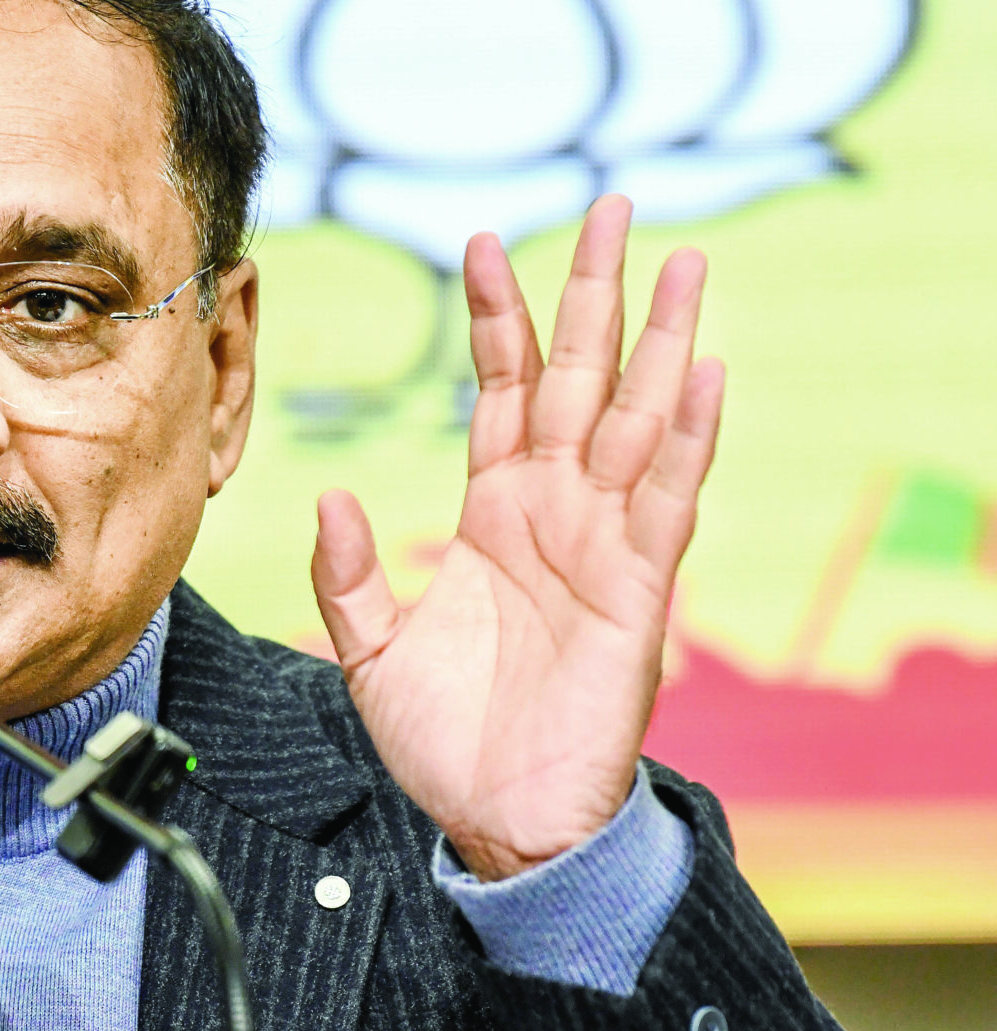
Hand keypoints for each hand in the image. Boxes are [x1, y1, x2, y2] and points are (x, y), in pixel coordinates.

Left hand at [311, 195, 724, 879]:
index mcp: (493, 513)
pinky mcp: (640, 592)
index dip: (495, 319)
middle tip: (610, 207)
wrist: (497, 823)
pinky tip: (700, 373)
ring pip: (635, 421)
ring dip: (660, 342)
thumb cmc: (443, 739)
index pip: (498, 391)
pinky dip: (684, 439)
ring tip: (684, 262)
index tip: (479, 244)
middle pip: (577, 379)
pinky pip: (668, 501)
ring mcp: (603, 545)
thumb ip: (350, 572)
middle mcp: (555, 512)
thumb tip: (331, 494)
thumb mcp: (370, 648)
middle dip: (593, 294)